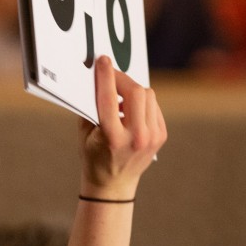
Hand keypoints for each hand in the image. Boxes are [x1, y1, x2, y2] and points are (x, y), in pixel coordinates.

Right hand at [79, 56, 165, 198]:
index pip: (109, 98)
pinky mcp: (161, 136)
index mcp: (112, 138)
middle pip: (135, 92)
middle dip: (121, 79)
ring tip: (119, 95)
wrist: (114, 185)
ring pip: (148, 95)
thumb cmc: (93, 157)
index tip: (103, 60)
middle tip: (110, 75)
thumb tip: (94, 77)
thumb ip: (89, 106)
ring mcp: (152, 137)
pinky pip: (153, 105)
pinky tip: (130, 108)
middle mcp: (136, 137)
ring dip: (132, 89)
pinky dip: (142, 101)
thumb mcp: (84, 133)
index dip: (106, 75)